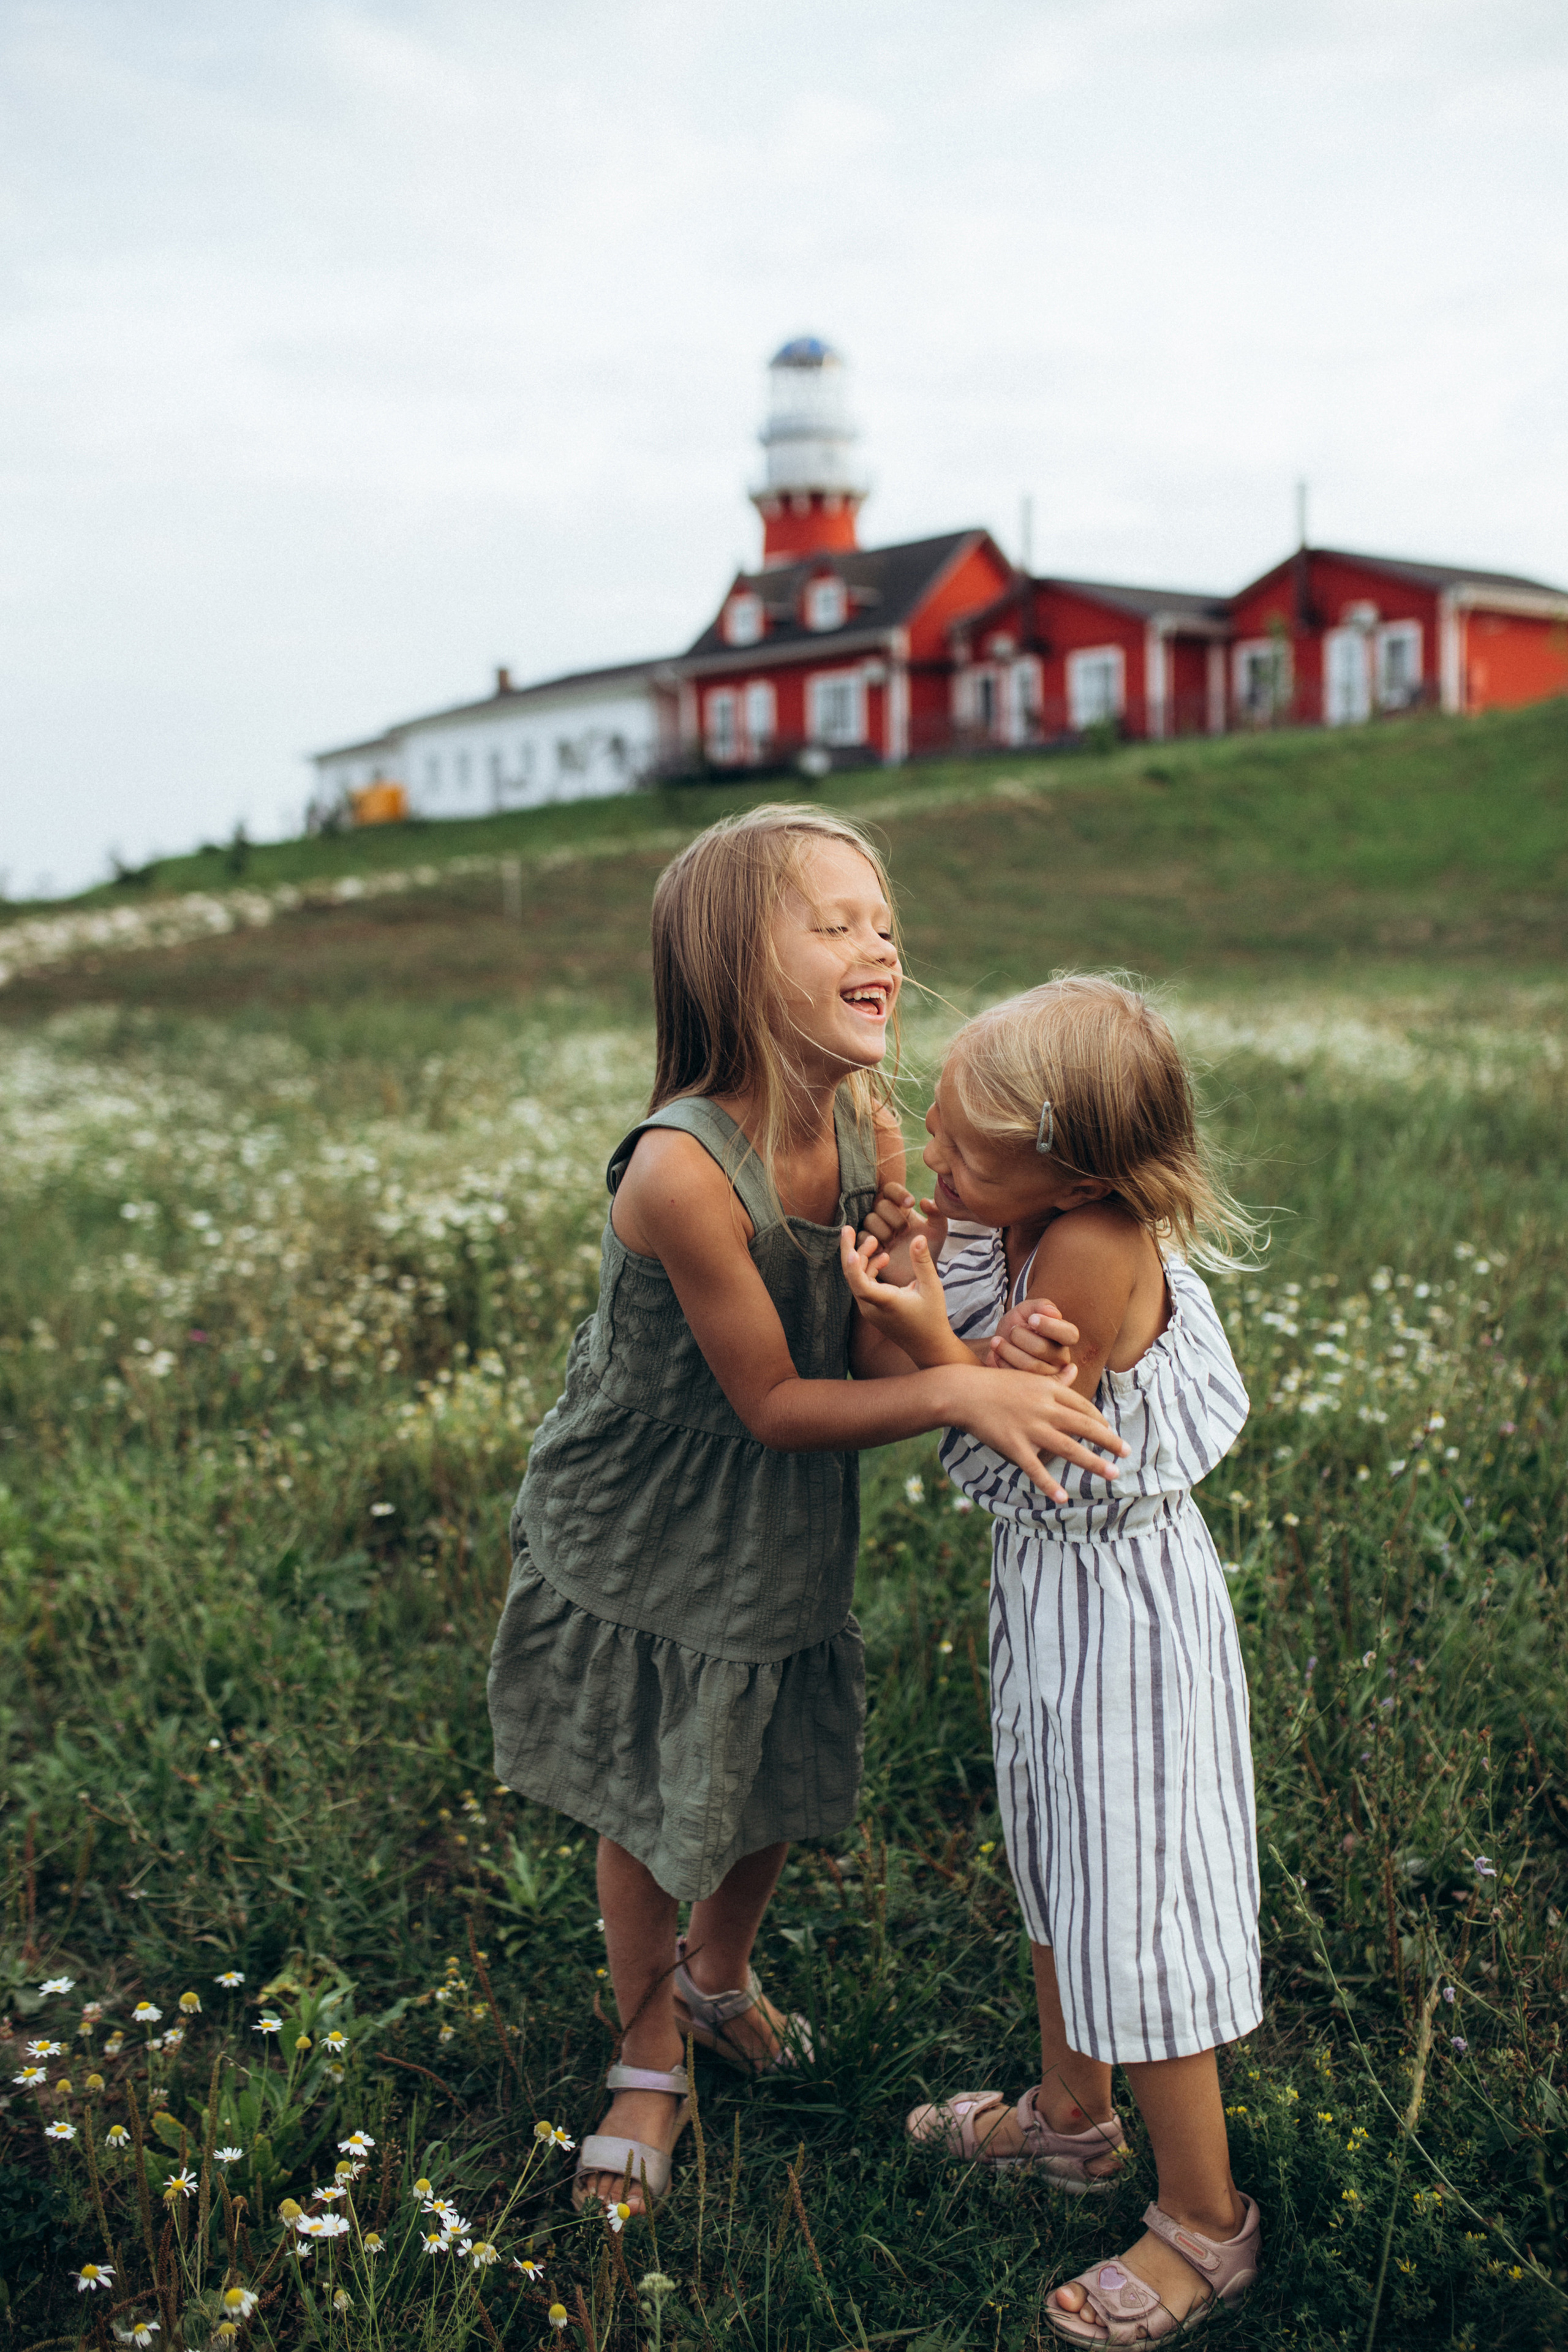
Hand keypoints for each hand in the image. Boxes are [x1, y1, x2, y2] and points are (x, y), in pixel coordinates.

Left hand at [840, 1225, 967, 1368]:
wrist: (928, 1346)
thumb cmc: (932, 1317)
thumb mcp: (932, 1287)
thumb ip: (923, 1262)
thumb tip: (918, 1237)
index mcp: (885, 1302)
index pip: (859, 1284)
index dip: (853, 1265)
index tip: (850, 1247)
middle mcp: (871, 1307)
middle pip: (852, 1276)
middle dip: (850, 1250)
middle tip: (849, 1229)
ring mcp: (869, 1309)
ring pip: (856, 1279)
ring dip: (862, 1259)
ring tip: (875, 1242)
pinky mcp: (872, 1309)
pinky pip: (863, 1285)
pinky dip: (868, 1270)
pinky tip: (882, 1259)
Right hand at [857, 1186, 948, 1286]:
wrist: (920, 1273)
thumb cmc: (929, 1249)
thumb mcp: (938, 1230)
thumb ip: (937, 1213)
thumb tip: (924, 1201)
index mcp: (900, 1207)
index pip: (891, 1190)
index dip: (898, 1193)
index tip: (911, 1203)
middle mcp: (885, 1217)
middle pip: (879, 1204)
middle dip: (893, 1216)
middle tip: (905, 1230)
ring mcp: (875, 1231)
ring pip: (869, 1220)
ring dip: (883, 1230)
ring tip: (894, 1242)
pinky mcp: (868, 1247)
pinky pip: (862, 1238)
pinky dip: (873, 1243)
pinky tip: (885, 1252)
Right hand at [948, 1365, 1126, 1502]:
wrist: (964, 1392)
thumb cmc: (995, 1384)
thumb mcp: (1028, 1376)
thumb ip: (1054, 1379)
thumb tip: (1074, 1370)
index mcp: (1049, 1391)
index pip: (1084, 1407)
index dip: (1101, 1421)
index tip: (1110, 1432)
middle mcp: (1044, 1409)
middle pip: (1085, 1426)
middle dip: (1109, 1440)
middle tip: (1127, 1453)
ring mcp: (1029, 1428)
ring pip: (1069, 1448)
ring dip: (1093, 1463)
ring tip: (1112, 1474)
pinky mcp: (1013, 1445)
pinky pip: (1034, 1468)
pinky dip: (1048, 1484)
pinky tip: (1062, 1498)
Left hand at [987, 1298, 1078, 1377]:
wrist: (998, 1345)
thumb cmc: (1016, 1326)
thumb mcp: (1025, 1310)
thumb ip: (1040, 1306)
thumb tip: (1054, 1313)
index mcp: (1064, 1338)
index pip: (1070, 1334)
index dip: (1050, 1326)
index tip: (1031, 1319)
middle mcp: (1061, 1358)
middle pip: (1043, 1349)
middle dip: (1019, 1336)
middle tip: (1011, 1330)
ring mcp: (1048, 1376)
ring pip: (1030, 1365)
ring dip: (1007, 1350)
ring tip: (996, 1341)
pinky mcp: (1033, 1387)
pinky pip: (1019, 1378)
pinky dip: (1003, 1364)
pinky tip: (998, 1356)